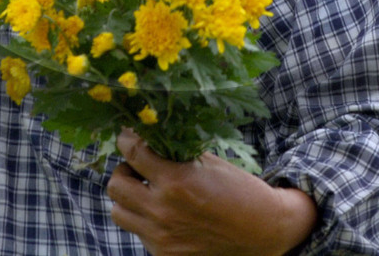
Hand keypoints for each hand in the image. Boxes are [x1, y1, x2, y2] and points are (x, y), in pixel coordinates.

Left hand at [106, 129, 316, 255]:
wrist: (263, 230)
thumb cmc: (238, 190)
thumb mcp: (207, 163)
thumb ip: (174, 153)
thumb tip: (146, 136)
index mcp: (176, 181)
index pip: (133, 153)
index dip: (126, 139)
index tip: (127, 135)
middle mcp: (163, 211)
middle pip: (116, 185)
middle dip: (124, 170)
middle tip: (138, 168)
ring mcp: (161, 237)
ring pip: (118, 212)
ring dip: (128, 198)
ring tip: (146, 192)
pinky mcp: (164, 255)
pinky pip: (139, 232)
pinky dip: (145, 220)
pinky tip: (166, 214)